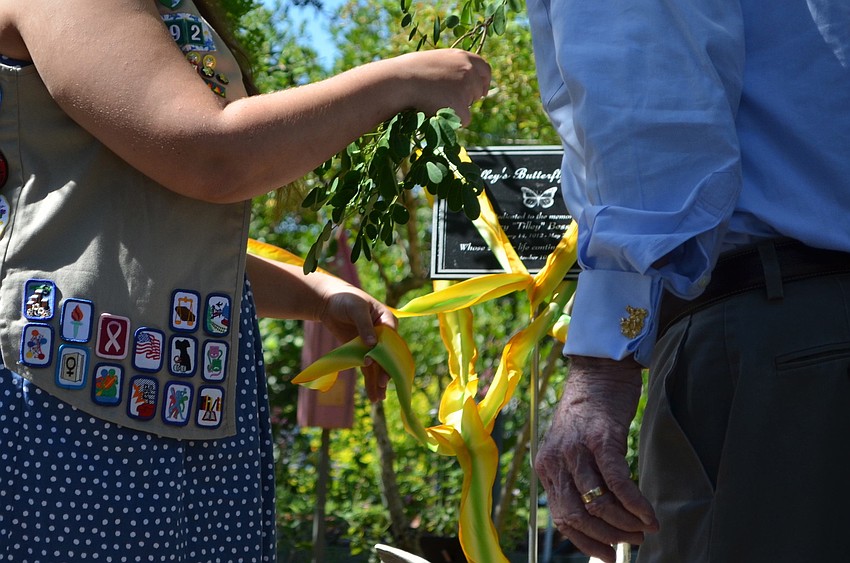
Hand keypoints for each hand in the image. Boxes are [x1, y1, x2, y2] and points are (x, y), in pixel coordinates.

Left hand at [315, 286, 397, 402]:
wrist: (330, 302)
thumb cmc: (346, 299)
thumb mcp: (356, 309)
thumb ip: (365, 326)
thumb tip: (372, 345)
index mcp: (387, 321)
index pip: (392, 340)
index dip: (387, 354)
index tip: (378, 364)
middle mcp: (383, 335)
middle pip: (387, 356)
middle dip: (385, 372)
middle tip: (381, 386)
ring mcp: (373, 345)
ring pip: (378, 366)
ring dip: (378, 382)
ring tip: (378, 399)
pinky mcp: (362, 351)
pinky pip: (368, 368)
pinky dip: (370, 380)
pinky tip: (373, 394)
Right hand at [393, 49, 491, 124]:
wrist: (400, 81)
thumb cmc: (411, 71)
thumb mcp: (437, 61)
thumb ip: (453, 68)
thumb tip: (461, 80)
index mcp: (464, 57)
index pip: (485, 70)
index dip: (483, 83)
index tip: (481, 92)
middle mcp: (469, 71)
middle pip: (478, 92)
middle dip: (467, 98)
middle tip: (445, 100)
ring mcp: (466, 88)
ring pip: (468, 107)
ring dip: (456, 108)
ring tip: (434, 101)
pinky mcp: (461, 107)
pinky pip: (464, 120)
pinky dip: (453, 121)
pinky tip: (436, 111)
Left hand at [535, 356, 657, 562]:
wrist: (597, 371)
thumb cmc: (590, 412)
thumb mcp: (572, 448)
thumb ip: (576, 478)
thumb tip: (598, 518)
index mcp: (547, 466)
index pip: (562, 518)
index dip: (586, 541)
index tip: (608, 554)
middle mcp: (556, 460)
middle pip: (578, 515)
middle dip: (608, 536)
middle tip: (633, 540)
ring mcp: (577, 450)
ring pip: (598, 504)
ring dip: (625, 523)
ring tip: (645, 528)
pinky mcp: (601, 439)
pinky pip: (618, 483)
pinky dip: (636, 504)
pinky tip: (650, 514)